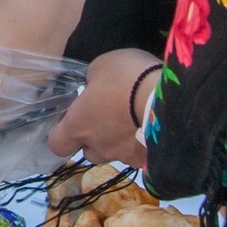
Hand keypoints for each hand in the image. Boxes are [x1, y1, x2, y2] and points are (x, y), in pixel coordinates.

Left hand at [48, 48, 160, 169]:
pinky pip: (138, 155)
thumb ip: (92, 82)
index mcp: (78, 125)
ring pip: (114, 154)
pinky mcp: (148, 160)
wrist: (170, 97)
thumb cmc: (127, 77)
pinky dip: (141, 145)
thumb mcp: (101, 67)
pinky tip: (149, 127)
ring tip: (132, 121)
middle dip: (93, 139)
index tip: (72, 118)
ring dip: (118, 142)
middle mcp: (98, 147)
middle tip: (106, 117)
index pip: (56, 144)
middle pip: (88, 152)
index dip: (61, 134)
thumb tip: (94, 88)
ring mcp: (124, 156)